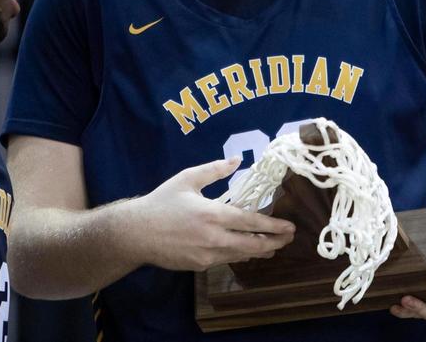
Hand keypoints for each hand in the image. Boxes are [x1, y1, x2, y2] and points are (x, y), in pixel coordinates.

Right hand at [133, 157, 294, 271]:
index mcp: (212, 214)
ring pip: (241, 255)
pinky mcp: (199, 265)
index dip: (273, 226)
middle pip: (252, 245)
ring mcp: (206, 255)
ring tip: (273, 246)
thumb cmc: (162, 202)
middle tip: (288, 239)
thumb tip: (236, 160)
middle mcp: (213, 238)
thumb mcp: (187, 179)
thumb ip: (214, 169)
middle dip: (274, 242)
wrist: (136, 233)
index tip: (289, 227)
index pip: (251, 223)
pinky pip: (226, 260)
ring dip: (260, 251)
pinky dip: (240, 255)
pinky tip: (246, 250)